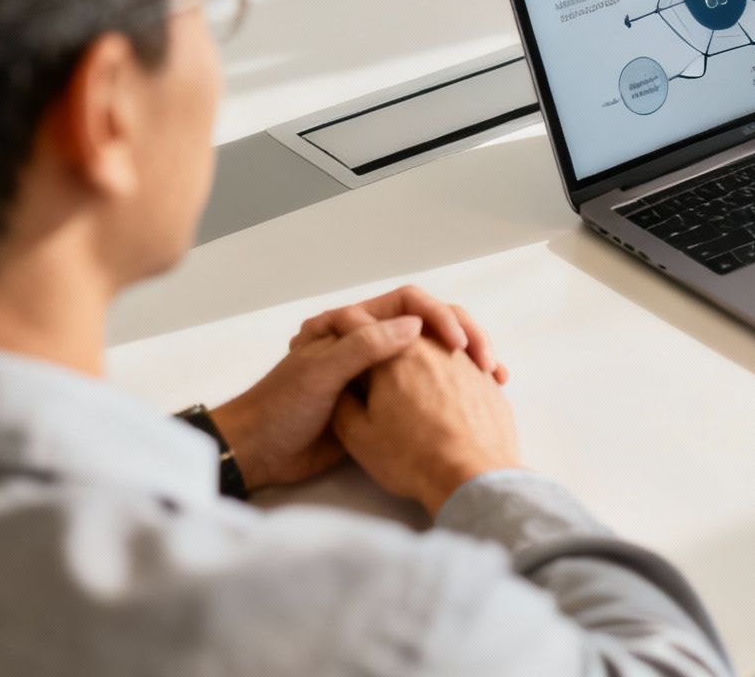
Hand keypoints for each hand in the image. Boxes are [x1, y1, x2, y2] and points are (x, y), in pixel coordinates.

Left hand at [209, 285, 503, 491]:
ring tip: (493, 379)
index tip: (458, 345)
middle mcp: (372, 343)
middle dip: (464, 337)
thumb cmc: (283, 407)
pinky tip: (478, 400)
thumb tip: (416, 325)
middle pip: (430, 326)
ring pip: (435, 356)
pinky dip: (455, 390)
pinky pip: (428, 388)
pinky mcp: (386, 404)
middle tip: (486, 362)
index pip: (410, 304)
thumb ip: (364, 346)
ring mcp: (381, 374)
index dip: (438, 318)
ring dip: (466, 363)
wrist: (260, 452)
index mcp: (356, 326)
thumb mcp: (322, 373)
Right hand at [334, 339, 522, 515]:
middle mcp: (434, 347)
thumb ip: (342, 401)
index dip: (345, 333)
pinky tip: (445, 398)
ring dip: (422, 355)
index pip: (361, 325)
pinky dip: (451, 372)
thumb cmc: (413, 458)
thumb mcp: (358, 435)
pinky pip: (466, 363)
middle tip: (374, 365)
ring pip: (439, 342)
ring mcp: (466, 361)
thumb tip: (343, 384)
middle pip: (402, 328)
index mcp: (396, 354)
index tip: (337, 344)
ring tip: (412, 387)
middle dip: (385, 339)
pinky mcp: (488, 380)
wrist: (472, 476)